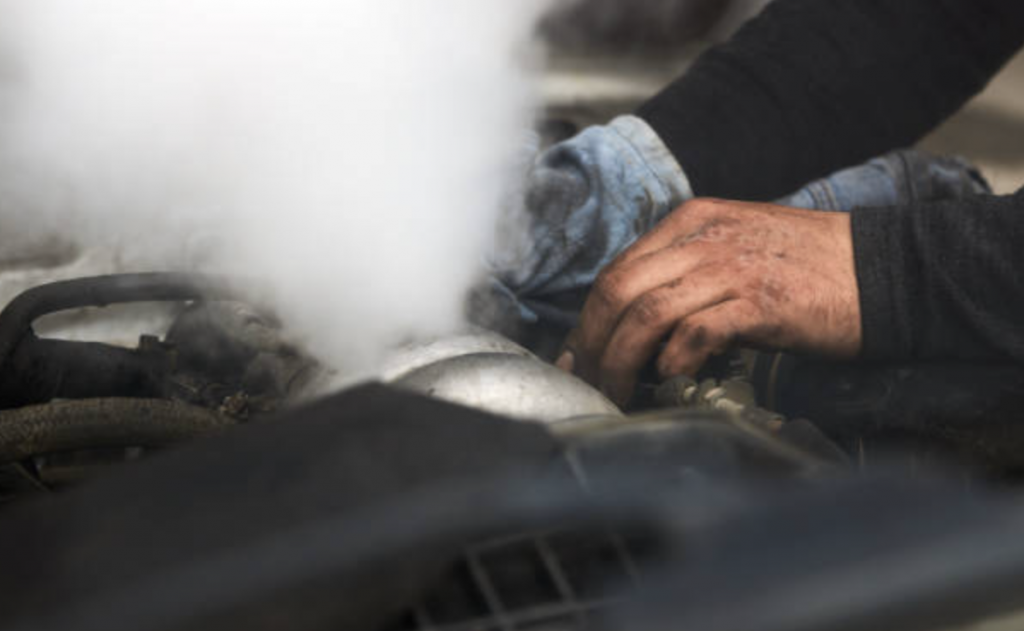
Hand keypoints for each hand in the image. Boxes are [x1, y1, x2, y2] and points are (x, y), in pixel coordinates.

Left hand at [556, 198, 861, 405]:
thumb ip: (686, 273)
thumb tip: (639, 326)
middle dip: (592, 343)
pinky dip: (673, 360)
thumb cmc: (807, 268)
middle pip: (618, 290)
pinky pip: (695, 332)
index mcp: (692, 221)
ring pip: (646, 313)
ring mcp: (731, 267)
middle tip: (587, 382)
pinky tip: (671, 379)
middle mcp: (703, 239)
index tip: (579, 356)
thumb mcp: (736, 250)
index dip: (589, 319)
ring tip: (616, 392)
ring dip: (621, 361)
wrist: (883, 269)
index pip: (618, 271)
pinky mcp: (760, 302)